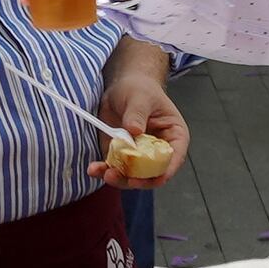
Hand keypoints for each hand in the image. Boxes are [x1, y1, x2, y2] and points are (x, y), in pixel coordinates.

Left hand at [93, 69, 187, 187]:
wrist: (123, 87)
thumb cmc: (140, 89)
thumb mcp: (140, 97)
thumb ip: (137, 114)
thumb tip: (135, 131)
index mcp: (174, 137)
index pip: (174, 159)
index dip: (162, 172)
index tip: (147, 178)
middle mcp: (158, 151)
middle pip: (152, 174)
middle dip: (134, 179)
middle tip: (116, 175)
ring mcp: (139, 156)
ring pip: (132, 176)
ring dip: (117, 178)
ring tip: (102, 172)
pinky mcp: (121, 156)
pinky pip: (115, 168)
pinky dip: (104, 170)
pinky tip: (94, 168)